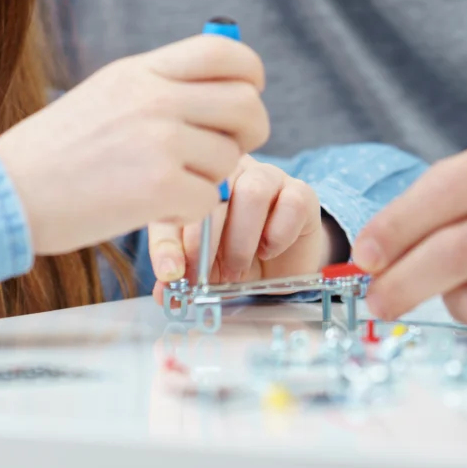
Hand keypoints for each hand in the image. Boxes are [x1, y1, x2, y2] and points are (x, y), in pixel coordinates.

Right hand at [0, 35, 268, 255]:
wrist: (7, 193)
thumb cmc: (56, 151)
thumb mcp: (107, 93)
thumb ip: (161, 85)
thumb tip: (224, 84)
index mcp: (142, 70)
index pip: (227, 53)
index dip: (250, 76)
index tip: (243, 98)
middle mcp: (155, 98)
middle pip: (247, 104)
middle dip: (249, 133)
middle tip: (225, 151)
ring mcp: (160, 142)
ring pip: (230, 158)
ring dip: (210, 178)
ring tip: (167, 182)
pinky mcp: (159, 188)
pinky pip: (210, 199)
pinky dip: (190, 211)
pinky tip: (156, 207)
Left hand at [148, 155, 330, 291]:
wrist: (280, 262)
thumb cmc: (234, 255)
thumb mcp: (203, 267)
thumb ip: (184, 275)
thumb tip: (166, 295)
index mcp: (197, 182)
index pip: (175, 200)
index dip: (169, 240)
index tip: (171, 273)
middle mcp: (231, 172)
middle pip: (214, 190)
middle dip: (206, 242)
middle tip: (205, 276)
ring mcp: (268, 177)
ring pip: (252, 192)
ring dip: (241, 239)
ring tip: (237, 267)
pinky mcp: (300, 192)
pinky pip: (291, 203)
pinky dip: (277, 234)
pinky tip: (268, 251)